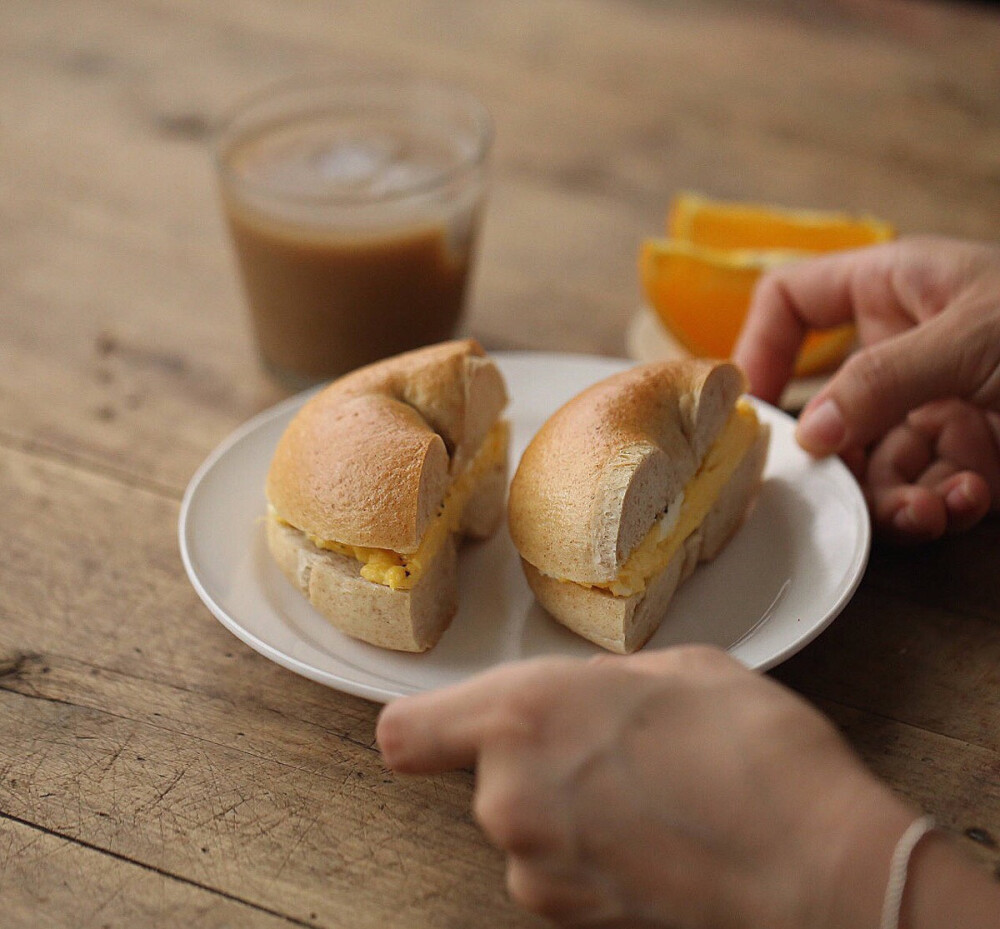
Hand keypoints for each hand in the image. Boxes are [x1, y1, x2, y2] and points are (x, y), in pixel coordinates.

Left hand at [377, 646, 913, 928]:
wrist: (819, 864)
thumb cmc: (754, 749)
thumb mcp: (675, 668)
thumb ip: (601, 681)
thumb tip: (584, 696)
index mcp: (522, 714)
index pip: (406, 733)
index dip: (430, 728)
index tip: (454, 725)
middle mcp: (509, 796)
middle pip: (485, 772)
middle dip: (537, 756)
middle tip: (609, 742)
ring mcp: (538, 868)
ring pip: (525, 821)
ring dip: (566, 803)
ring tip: (646, 789)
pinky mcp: (572, 918)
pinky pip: (557, 865)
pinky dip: (591, 848)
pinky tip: (656, 832)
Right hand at [732, 236, 999, 542]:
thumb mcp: (974, 336)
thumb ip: (881, 381)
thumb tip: (808, 434)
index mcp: (895, 288)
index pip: (794, 301)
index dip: (761, 347)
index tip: (755, 408)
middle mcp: (905, 348)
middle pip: (826, 403)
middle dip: (837, 453)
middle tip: (835, 488)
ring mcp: (936, 405)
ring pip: (871, 460)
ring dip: (894, 492)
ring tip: (933, 507)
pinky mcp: (972, 455)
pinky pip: (924, 488)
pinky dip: (940, 505)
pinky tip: (970, 501)